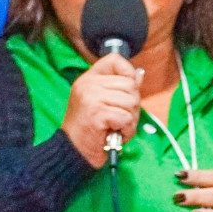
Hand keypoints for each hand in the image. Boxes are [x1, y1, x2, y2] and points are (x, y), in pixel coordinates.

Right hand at [61, 53, 141, 167]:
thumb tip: (139, 74)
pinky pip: (127, 118)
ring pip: (131, 101)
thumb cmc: (91, 129)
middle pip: (130, 84)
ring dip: (130, 120)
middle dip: (133, 105)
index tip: (126, 90)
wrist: (73, 151)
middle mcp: (88, 84)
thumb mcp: (104, 102)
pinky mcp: (97, 112)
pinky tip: (115, 133)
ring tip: (116, 126)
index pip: (115, 60)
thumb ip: (120, 87)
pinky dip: (126, 130)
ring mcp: (91, 97)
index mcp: (89, 78)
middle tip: (119, 117)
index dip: (128, 72)